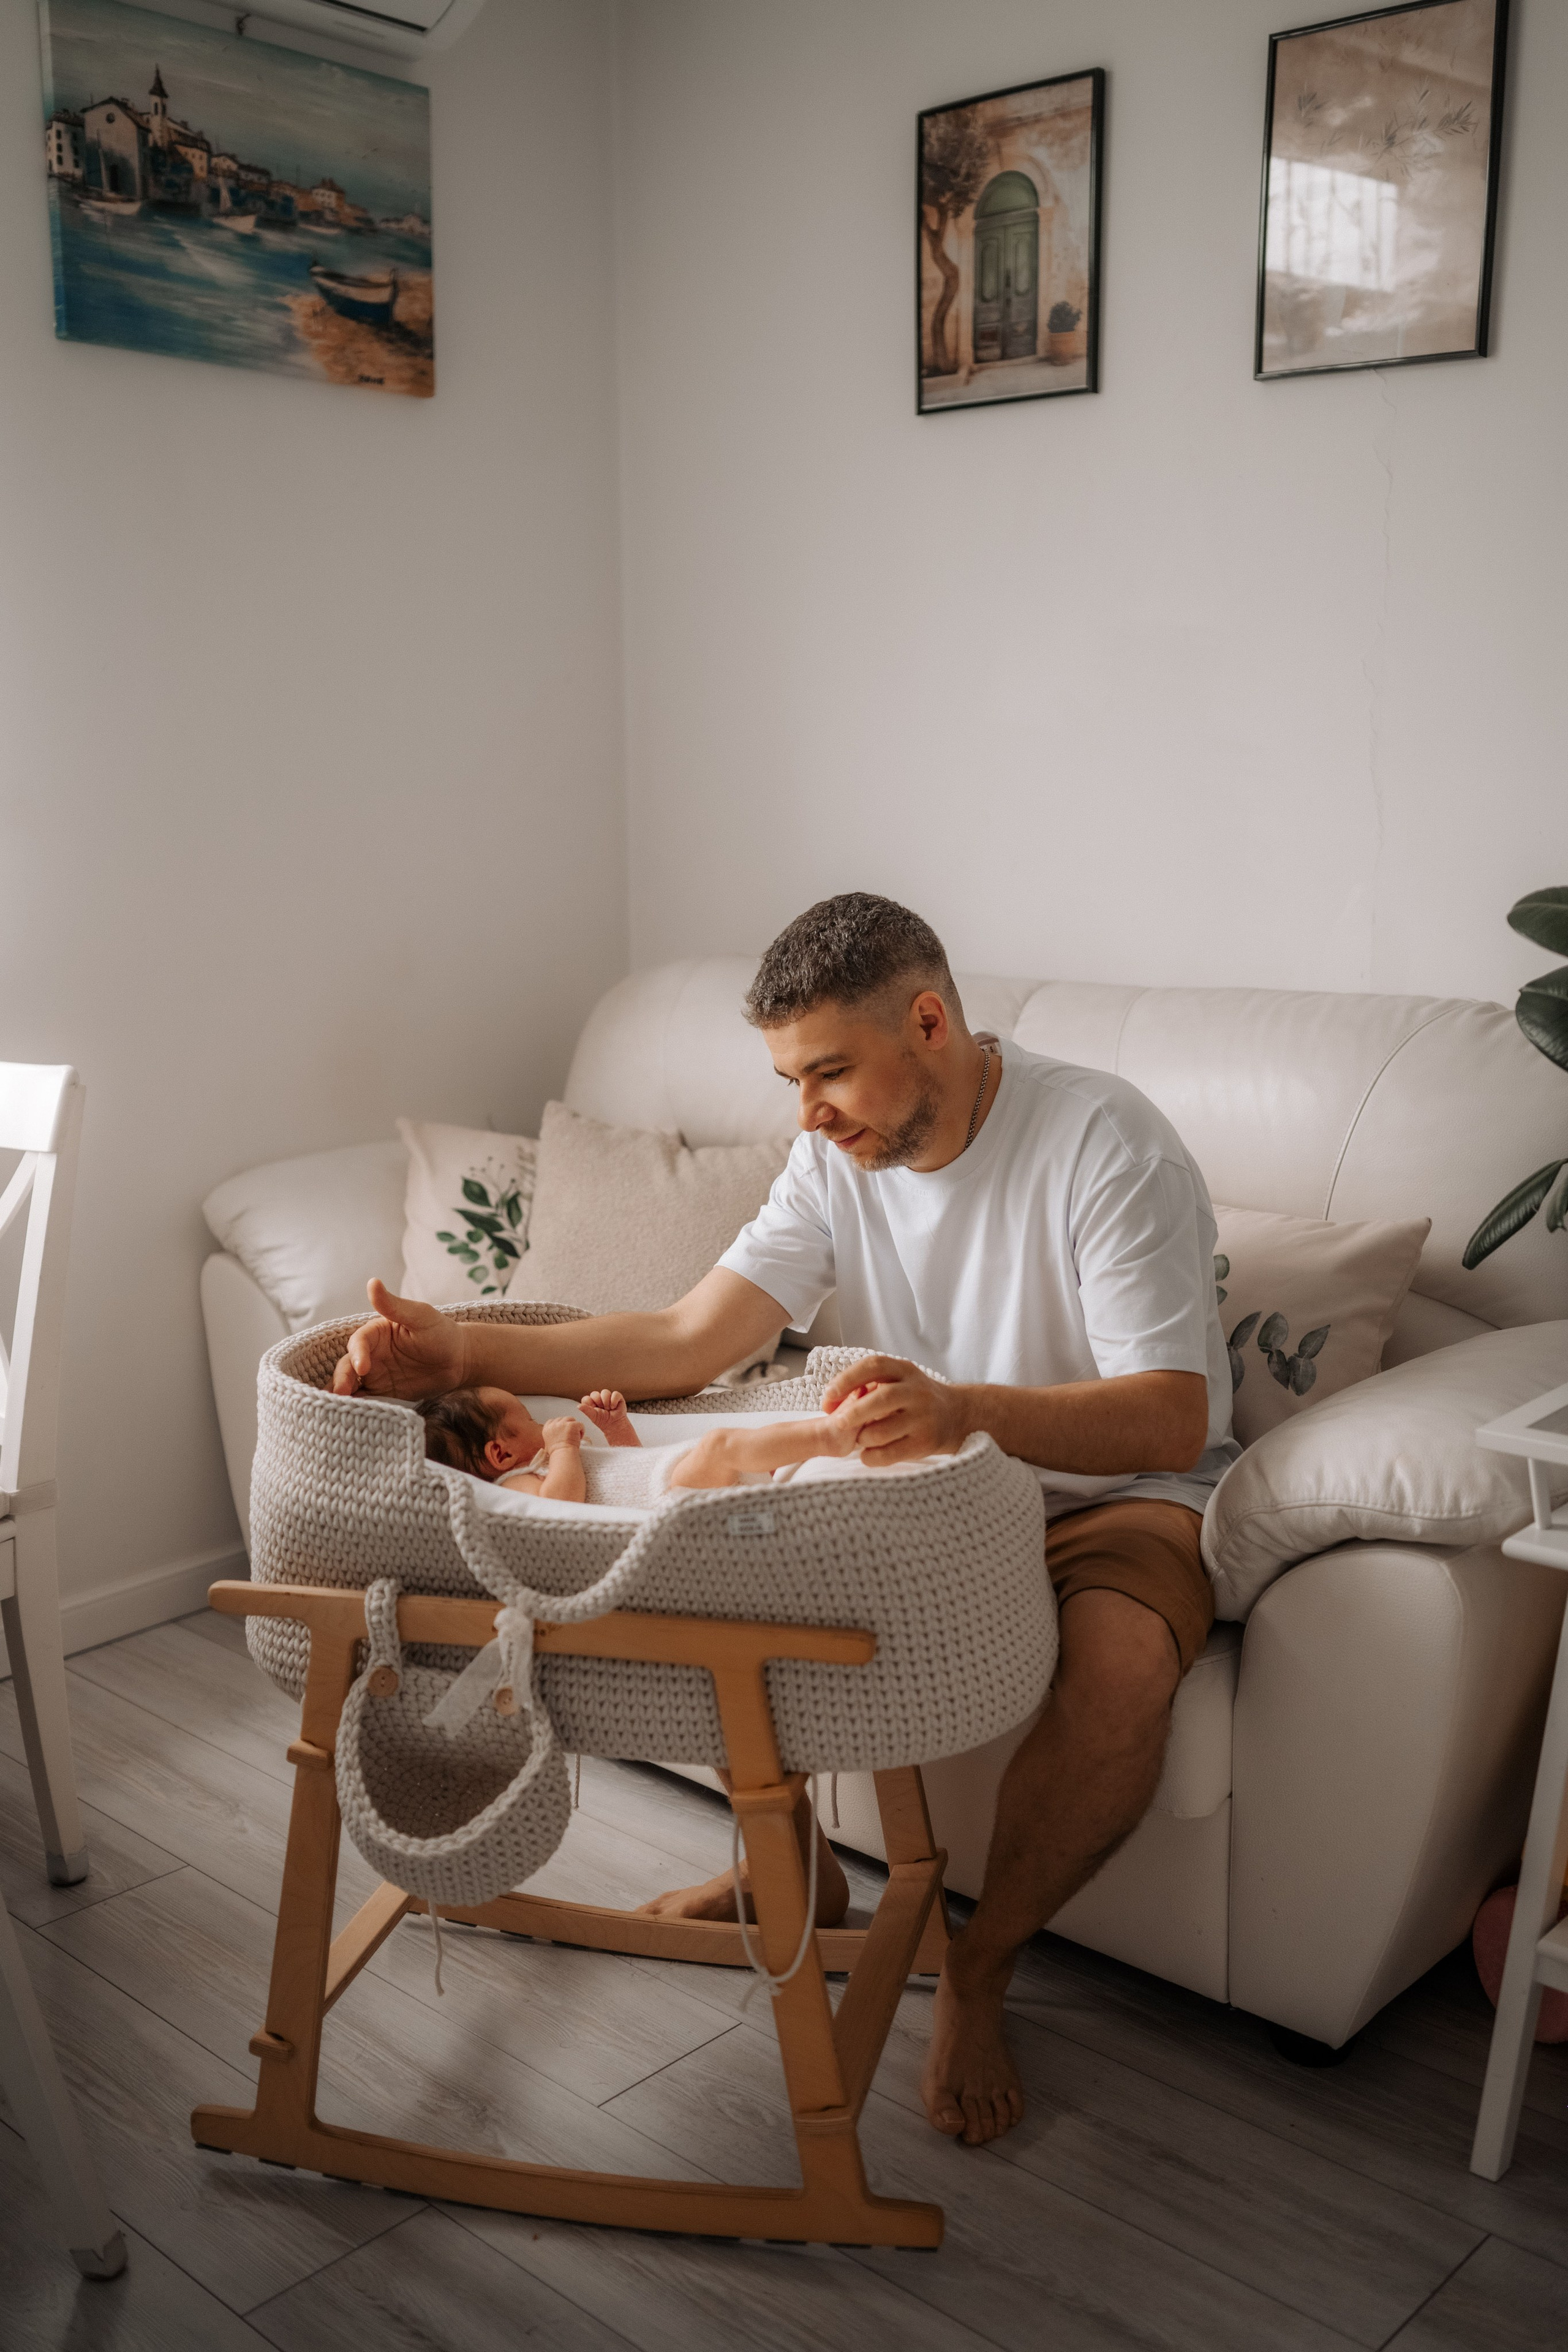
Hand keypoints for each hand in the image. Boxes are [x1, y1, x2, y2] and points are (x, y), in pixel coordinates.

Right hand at [332, 1278, 467, 1396]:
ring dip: (342, 1395)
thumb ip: (395, 1305)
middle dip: (343, 1378)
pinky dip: (356, 1409)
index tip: (363, 1367)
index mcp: (376, 1333)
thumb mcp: (420, 1316)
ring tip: (339, 1408)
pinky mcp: (382, 1393)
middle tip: (342, 1392)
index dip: (357, 1354)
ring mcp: (374, 1375)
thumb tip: (372, 1282)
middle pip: (348, 1366)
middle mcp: (370, 1354)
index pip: (359, 1342)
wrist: (460, 1361)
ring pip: (351, 1385)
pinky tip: (351, 1418)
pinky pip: (365, 1401)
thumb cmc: (441, 1332)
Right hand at [541, 1416, 583, 1454]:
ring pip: (571, 1419)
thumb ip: (551, 1437)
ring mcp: (563, 1424)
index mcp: (547, 1429)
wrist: (563, 1455)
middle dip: (567, 1425)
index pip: (552, 1421)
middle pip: (562, 1419)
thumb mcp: (548, 1444)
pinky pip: (579, 1424)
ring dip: (574, 1426)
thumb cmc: (557, 1453)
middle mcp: (554, 1425)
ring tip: (576, 1436)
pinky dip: (581, 1430)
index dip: (559, 1425)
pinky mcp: (572, 1425)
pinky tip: (580, 1437)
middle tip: (571, 1435)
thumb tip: (555, 1438)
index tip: (563, 1431)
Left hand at [820, 1354, 968, 1465]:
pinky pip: (892, 1453)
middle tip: (837, 1424)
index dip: (847, 1378)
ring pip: (883, 1430)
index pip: (873, 1365)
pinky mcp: (926, 1442)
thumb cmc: (914, 1399)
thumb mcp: (898, 1381)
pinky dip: (873, 1457)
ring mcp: (924, 1417)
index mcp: (905, 1370)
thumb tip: (830, 1403)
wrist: (957, 1416)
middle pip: (881, 1398)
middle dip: (854, 1412)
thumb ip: (867, 1386)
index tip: (828, 1395)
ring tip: (859, 1439)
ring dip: (863, 1437)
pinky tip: (867, 1455)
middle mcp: (916, 1391)